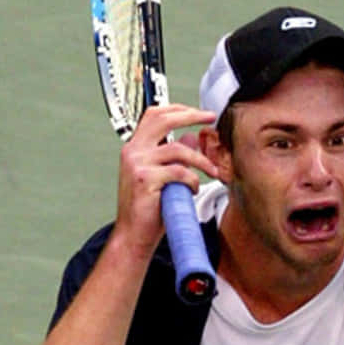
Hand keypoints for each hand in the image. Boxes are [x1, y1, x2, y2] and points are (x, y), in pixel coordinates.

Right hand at [113, 104, 217, 259]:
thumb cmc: (148, 210)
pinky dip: (192, 180)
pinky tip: (193, 190)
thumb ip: (174, 157)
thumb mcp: (163, 177)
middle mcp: (133, 151)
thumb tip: (191, 138)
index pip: (154, 115)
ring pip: (178, 150)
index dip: (177, 109)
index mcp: (135, 148)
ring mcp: (137, 164)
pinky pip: (179, 172)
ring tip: (211, 172)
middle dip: (190, 115)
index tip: (199, 112)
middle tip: (210, 118)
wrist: (133, 235)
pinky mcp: (145, 179)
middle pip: (163, 119)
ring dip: (200, 160)